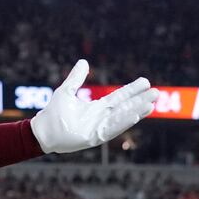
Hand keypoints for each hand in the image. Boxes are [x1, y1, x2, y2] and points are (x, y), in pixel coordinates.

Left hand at [29, 59, 158, 154]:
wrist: (42, 131)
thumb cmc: (53, 114)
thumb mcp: (66, 91)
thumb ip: (76, 78)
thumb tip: (83, 62)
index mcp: (97, 107)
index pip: (119, 97)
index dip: (132, 90)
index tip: (145, 82)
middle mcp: (101, 117)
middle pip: (125, 107)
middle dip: (140, 100)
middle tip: (156, 93)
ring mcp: (99, 127)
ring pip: (122, 118)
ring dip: (137, 111)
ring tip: (151, 104)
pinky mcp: (95, 137)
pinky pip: (112, 128)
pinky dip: (124, 122)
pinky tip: (135, 115)